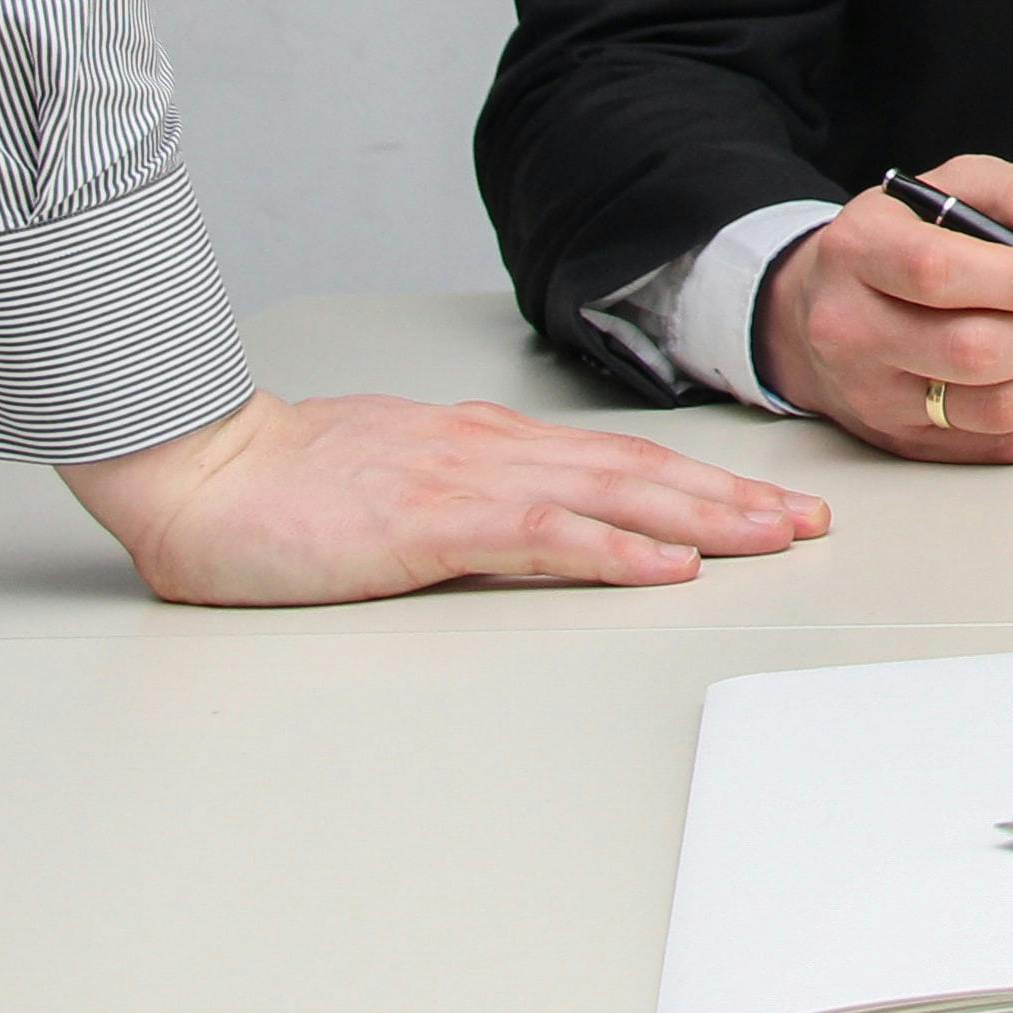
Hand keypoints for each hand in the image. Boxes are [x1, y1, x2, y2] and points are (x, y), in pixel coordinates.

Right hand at [58, 390, 828, 603]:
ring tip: (775, 537)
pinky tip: (667, 566)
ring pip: (615, 496)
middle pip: (641, 473)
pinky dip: (615, 550)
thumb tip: (527, 527)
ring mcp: (468, 483)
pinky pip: (544, 538)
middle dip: (734, 498)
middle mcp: (495, 452)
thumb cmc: (284, 487)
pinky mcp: (433, 524)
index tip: (767, 502)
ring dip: (705, 518)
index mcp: (487, 445)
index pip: (619, 462)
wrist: (202, 470)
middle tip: (810, 520)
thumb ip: (465, 500)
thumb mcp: (396, 487)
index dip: (701, 482)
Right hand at [757, 155, 1012, 464]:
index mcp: (858, 252)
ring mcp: (876, 397)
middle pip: (974, 351)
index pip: (939, 273)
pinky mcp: (907, 442)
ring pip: (995, 409)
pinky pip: (1003, 446)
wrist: (830, 305)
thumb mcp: (956, 187)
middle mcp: (852, 331)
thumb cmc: (905, 239)